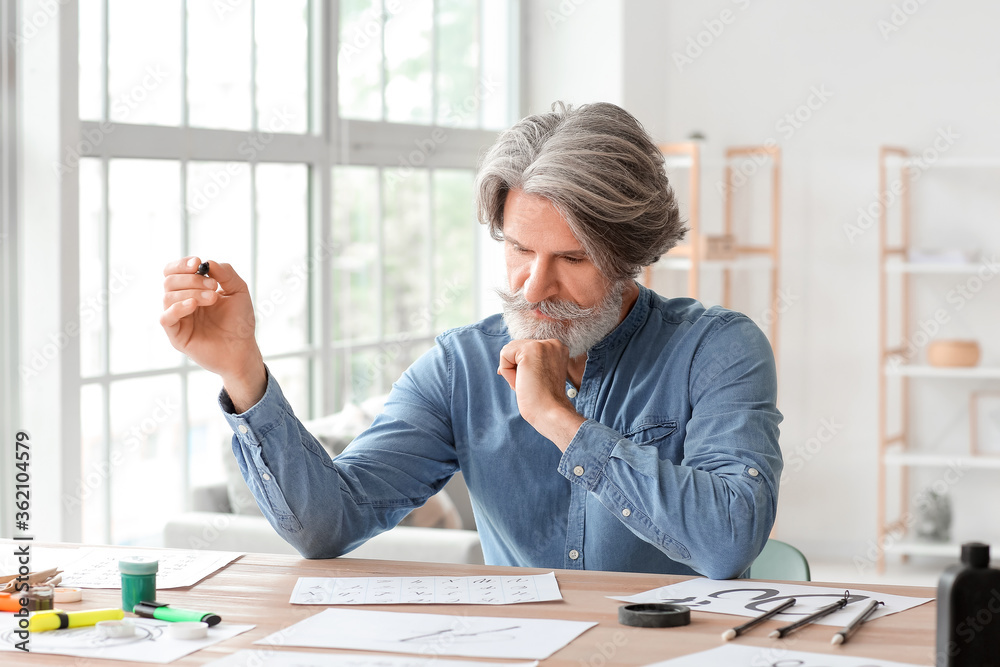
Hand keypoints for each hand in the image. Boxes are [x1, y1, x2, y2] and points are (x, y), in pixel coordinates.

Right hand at [160, 257, 265, 410]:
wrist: (243, 348)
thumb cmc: (240, 321)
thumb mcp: (238, 291)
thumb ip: (226, 273)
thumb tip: (208, 262)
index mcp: (192, 290)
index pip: (174, 271)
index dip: (182, 264)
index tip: (198, 263)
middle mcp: (181, 302)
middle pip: (169, 281)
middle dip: (191, 279)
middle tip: (213, 286)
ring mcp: (178, 319)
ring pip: (167, 297)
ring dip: (191, 292)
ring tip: (213, 298)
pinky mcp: (176, 335)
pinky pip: (165, 318)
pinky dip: (177, 308)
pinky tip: (193, 306)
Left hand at [497, 339, 585, 450]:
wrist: (550, 412)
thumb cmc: (543, 399)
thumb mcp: (539, 373)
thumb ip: (528, 360)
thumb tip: (505, 355)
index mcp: (557, 348)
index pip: (526, 349)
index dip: (523, 368)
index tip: (535, 383)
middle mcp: (552, 343)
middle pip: (515, 348)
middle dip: (516, 370)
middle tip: (532, 385)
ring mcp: (542, 345)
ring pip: (509, 351)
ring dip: (511, 372)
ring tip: (528, 384)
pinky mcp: (529, 350)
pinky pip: (504, 355)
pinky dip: (508, 373)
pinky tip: (522, 383)